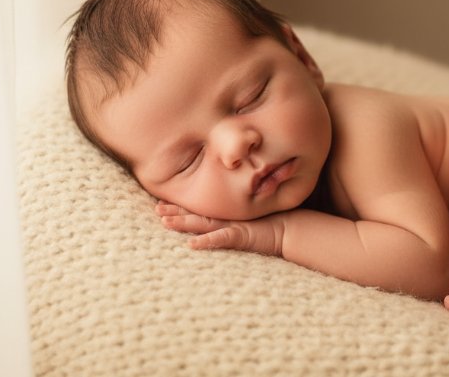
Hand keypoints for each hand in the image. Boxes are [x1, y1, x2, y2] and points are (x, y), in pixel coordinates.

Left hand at [155, 200, 283, 255]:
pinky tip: (191, 245)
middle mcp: (226, 218)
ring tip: (165, 221)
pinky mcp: (241, 236)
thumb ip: (235, 218)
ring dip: (183, 223)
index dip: (181, 206)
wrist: (291, 229)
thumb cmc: (272, 223)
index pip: (199, 209)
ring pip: (202, 224)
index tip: (162, 202)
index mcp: (226, 214)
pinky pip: (220, 239)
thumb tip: (222, 216)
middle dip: (175, 211)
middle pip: (196, 214)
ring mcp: (232, 226)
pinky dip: (206, 242)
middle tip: (156, 208)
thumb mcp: (249, 220)